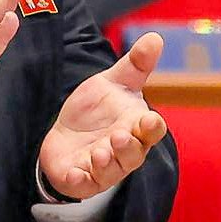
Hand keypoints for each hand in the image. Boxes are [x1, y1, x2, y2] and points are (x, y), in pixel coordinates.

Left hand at [38, 30, 166, 202]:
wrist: (65, 134)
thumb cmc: (96, 110)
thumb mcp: (111, 83)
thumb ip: (134, 65)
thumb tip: (155, 37)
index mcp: (135, 127)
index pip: (151, 130)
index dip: (151, 126)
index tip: (149, 119)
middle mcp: (124, 151)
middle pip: (134, 154)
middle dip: (128, 147)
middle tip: (119, 136)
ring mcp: (103, 168)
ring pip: (111, 172)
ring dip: (107, 163)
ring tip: (100, 152)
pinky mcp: (80, 178)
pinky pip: (83, 184)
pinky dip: (79, 180)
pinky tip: (74, 173)